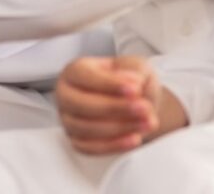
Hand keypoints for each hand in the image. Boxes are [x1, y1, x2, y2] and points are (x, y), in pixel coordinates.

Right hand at [56, 56, 185, 154]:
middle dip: (115, 108)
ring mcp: (68, 119)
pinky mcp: (77, 140)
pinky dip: (114, 145)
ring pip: (86, 128)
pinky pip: (91, 148)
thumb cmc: (130, 82)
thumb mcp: (136, 65)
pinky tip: (134, 138)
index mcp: (75, 71)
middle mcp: (66, 95)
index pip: (85, 76)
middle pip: (82, 104)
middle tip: (143, 107)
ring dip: (120, 127)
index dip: (109, 84)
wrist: (138, 103)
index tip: (135, 89)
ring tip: (146, 122)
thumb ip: (135, 70)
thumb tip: (133, 83)